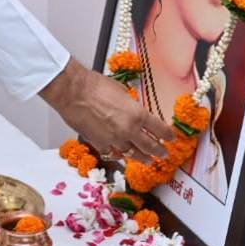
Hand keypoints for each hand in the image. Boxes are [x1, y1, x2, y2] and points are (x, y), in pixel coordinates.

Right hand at [39, 57, 173, 163]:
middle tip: (163, 154)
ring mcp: (115, 139)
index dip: (168, 135)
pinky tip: (122, 156)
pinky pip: (114, 154)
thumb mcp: (120, 90)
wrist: (73, 92)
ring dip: (142, 157)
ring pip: (133, 154)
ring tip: (147, 160)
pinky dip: (119, 155)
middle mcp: (129, 130)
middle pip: (150, 146)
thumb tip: (131, 107)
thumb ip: (129, 103)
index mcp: (137, 114)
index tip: (171, 138)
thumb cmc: (94, 85)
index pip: (159, 129)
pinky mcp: (100, 144)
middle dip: (159, 151)